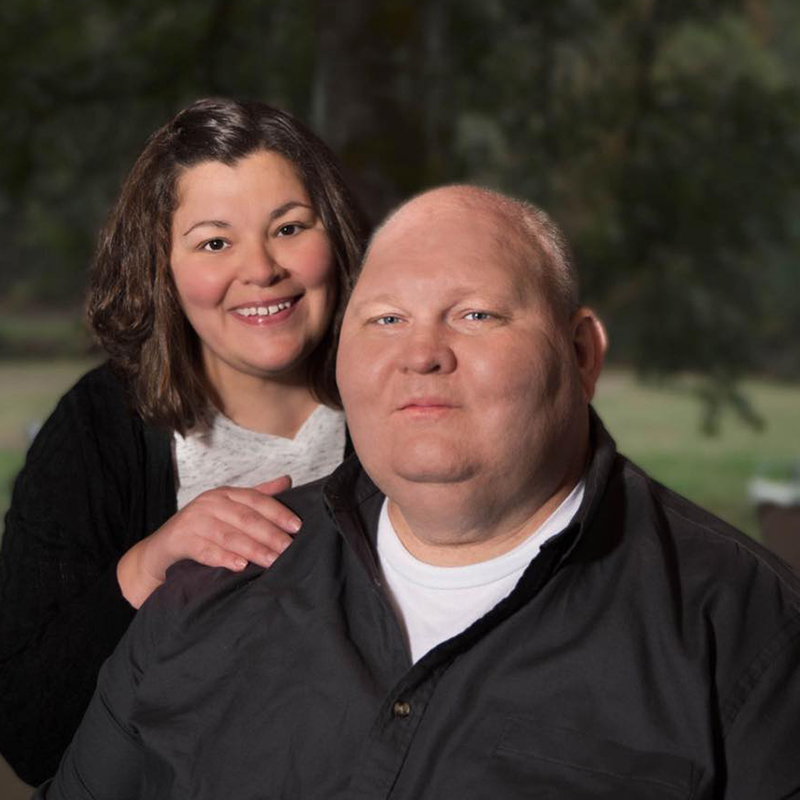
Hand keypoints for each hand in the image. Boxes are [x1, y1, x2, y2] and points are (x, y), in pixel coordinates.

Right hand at [117, 475, 299, 607]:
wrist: (161, 549)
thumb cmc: (202, 528)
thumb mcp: (230, 509)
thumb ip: (258, 495)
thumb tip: (288, 480)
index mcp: (225, 493)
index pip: (256, 499)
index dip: (278, 512)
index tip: (297, 527)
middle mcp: (210, 503)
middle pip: (245, 518)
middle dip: (269, 534)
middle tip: (288, 549)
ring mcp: (193, 520)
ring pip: (228, 534)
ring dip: (252, 548)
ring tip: (271, 561)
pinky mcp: (179, 539)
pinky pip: (205, 549)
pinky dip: (223, 557)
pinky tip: (240, 566)